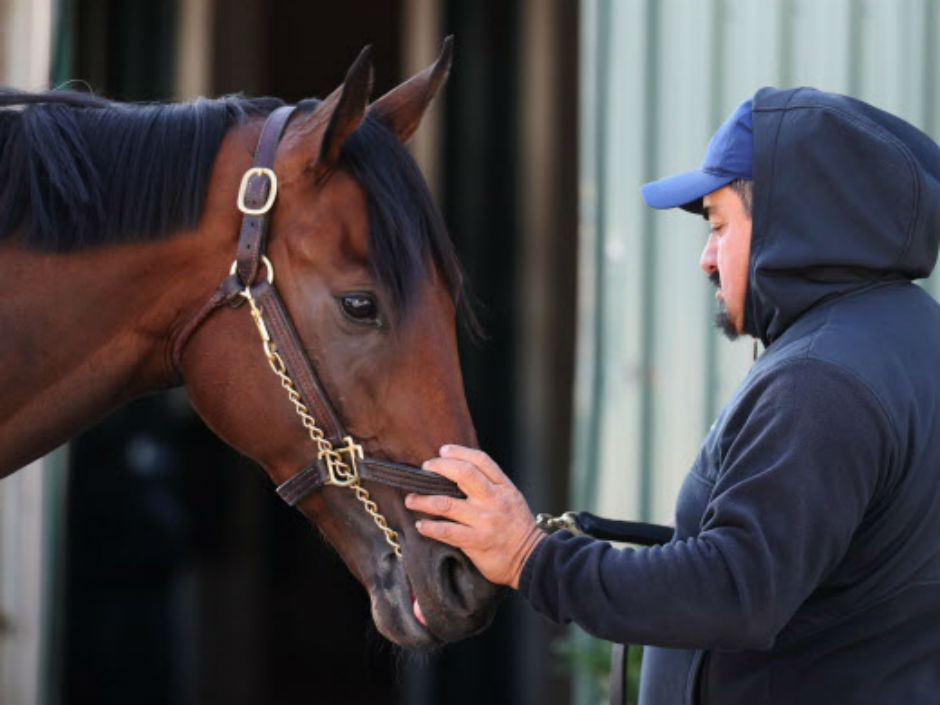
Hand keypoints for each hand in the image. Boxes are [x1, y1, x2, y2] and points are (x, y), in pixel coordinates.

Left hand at [405, 445, 544, 588]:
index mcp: (504, 487)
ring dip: (424, 500)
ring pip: (447, 504)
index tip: (443, 450)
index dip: (459, 452)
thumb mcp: (512, 499)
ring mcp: (484, 521)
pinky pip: (447, 531)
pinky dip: (430, 527)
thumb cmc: (517, 528)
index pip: (481, 461)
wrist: (531, 559)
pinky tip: (421, 525)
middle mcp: (494, 500)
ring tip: (411, 499)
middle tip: (425, 469)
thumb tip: (460, 472)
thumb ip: (491, 486)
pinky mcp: (476, 541)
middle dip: (440, 468)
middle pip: (464, 474)